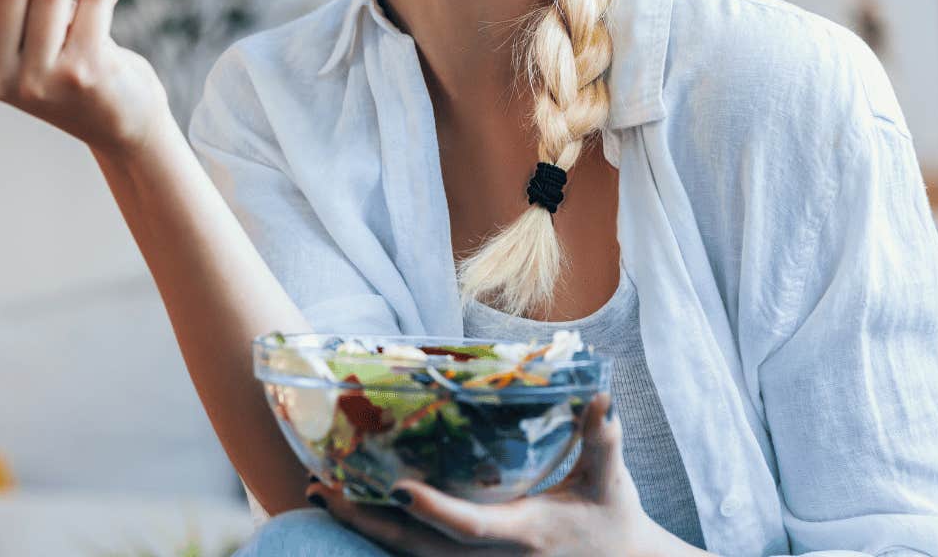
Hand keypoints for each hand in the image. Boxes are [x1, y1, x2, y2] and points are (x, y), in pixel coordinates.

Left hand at [306, 392, 684, 555]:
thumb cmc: (614, 519)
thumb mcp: (610, 479)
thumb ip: (601, 438)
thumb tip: (599, 395)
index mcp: (525, 533)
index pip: (470, 527)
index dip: (434, 511)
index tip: (397, 488)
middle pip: (420, 549)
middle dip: (370, 523)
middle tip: (326, 488)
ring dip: (366, 530)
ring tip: (324, 496)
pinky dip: (386, 540)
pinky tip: (356, 515)